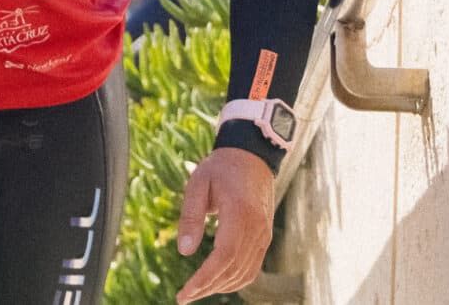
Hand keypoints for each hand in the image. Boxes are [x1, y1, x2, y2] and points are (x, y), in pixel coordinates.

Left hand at [173, 145, 276, 302]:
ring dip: (220, 287)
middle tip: (184, 297)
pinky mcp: (264, 238)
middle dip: (207, 287)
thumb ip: (190, 216)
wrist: (252, 156)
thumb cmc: (221, 168)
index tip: (185, 293)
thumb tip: (184, 251)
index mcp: (240, 214)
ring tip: (196, 291)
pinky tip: (216, 282)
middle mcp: (256, 229)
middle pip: (233, 270)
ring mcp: (264, 235)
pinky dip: (234, 280)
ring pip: (244, 274)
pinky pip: (252, 268)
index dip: (205, 279)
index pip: (224, 257)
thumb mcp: (198, 183)